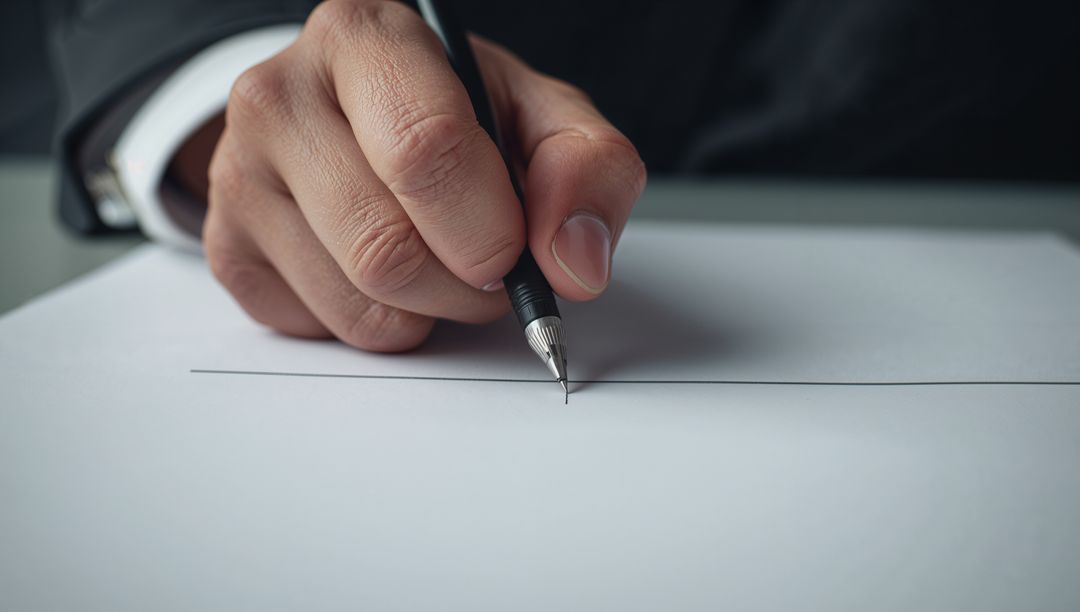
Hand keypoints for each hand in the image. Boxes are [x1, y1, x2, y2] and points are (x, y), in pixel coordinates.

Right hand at [203, 0, 645, 350]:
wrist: (356, 118)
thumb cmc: (453, 113)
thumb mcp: (539, 116)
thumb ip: (586, 170)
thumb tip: (575, 262)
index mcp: (367, 37)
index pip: (425, 150)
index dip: (486, 227)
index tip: (512, 250)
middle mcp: (280, 95)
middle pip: (387, 249)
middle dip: (464, 287)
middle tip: (486, 266)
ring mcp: (239, 174)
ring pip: (357, 305)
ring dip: (426, 312)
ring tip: (436, 261)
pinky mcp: (226, 246)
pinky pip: (321, 331)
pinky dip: (375, 323)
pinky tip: (380, 271)